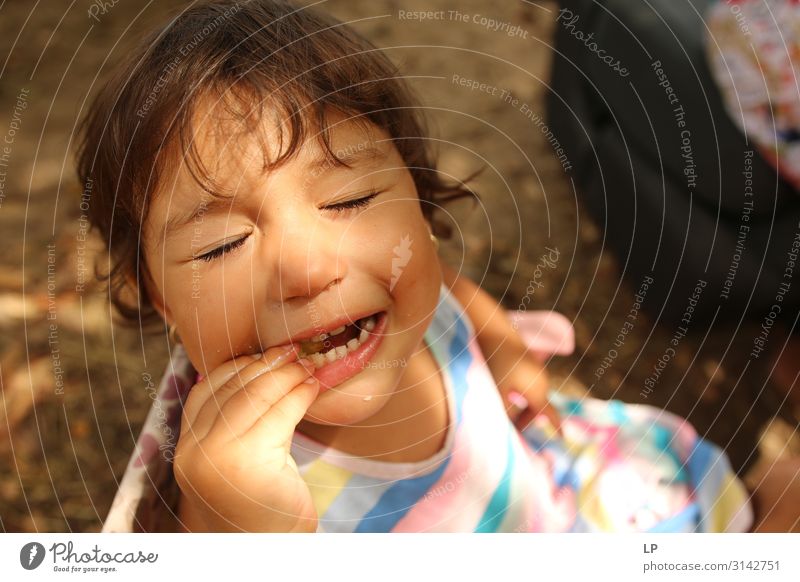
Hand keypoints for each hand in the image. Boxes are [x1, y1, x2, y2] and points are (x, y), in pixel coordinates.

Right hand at [173, 345, 319, 531]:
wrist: (267, 553)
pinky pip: (280, 414)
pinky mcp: (249, 464)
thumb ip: (232, 425)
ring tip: (307, 367)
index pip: (207, 390)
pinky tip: (312, 389)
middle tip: (294, 352)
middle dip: (266, 364)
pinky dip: (299, 395)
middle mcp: (194, 454)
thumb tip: (256, 371)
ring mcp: (217, 459)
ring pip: (255, 395)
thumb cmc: (260, 508)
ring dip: (286, 375)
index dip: (238, 366)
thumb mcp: (235, 462)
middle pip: (232, 388)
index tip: (266, 354)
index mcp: (185, 450)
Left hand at [484, 334, 560, 433]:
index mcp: (538, 392)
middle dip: (526, 418)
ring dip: (522, 405)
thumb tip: (511, 424)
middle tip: (511, 425)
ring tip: (505, 407)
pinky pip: (529, 384)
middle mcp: (542, 382)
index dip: (556, 427)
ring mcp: (537, 371)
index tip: (562, 438)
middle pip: (538, 407)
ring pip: (532, 395)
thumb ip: (507, 412)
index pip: (550, 414)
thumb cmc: (497, 365)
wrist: (496, 333)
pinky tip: (506, 389)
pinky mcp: (529, 363)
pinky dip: (521, 393)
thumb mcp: (499, 393)